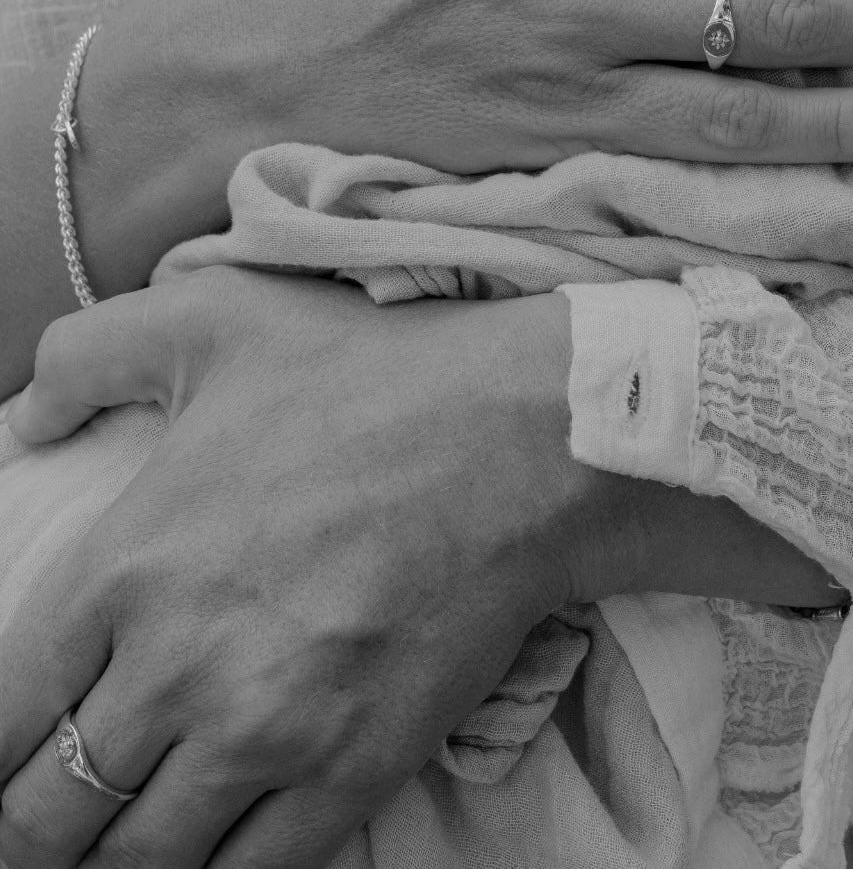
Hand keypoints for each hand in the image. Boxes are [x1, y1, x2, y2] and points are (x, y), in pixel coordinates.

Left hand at [0, 269, 833, 868]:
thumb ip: (85, 357)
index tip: (9, 761)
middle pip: (49, 813)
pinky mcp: (353, 771)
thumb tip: (22, 424)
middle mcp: (177, 670)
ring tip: (115, 845)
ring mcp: (268, 733)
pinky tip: (210, 851)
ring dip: (112, 862)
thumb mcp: (214, 320)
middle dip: (30, 831)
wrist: (518, 442)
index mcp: (126, 567)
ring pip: (140, 860)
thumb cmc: (371, 378)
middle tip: (42, 824)